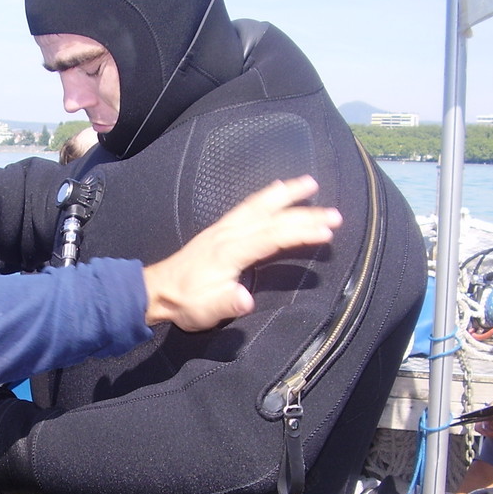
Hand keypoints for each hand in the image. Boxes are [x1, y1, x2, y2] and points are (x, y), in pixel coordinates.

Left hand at [141, 176, 340, 330]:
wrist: (157, 291)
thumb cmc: (185, 302)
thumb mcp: (206, 310)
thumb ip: (227, 302)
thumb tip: (247, 299)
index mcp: (229, 251)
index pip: (272, 236)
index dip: (300, 232)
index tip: (327, 231)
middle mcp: (228, 234)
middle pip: (272, 217)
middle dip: (305, 214)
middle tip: (335, 214)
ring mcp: (223, 229)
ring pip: (259, 204)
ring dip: (286, 194)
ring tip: (309, 183)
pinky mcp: (219, 230)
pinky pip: (248, 206)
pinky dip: (266, 196)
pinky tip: (276, 190)